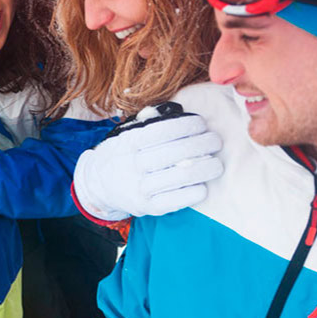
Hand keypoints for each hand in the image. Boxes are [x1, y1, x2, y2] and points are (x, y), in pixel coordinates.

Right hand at [74, 102, 223, 220]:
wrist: (99, 184)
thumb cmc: (122, 153)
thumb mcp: (127, 133)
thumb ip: (149, 120)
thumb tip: (180, 110)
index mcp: (129, 142)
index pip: (163, 130)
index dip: (187, 125)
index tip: (203, 123)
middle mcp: (132, 164)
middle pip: (175, 153)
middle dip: (201, 145)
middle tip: (216, 141)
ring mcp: (138, 188)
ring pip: (179, 177)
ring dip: (204, 169)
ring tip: (217, 164)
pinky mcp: (146, 207)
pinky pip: (175, 201)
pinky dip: (193, 193)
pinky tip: (204, 186)